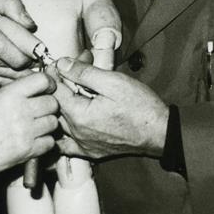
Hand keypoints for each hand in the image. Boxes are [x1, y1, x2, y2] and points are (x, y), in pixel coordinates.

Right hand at [0, 72, 58, 184]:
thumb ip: (14, 93)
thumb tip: (35, 88)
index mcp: (9, 94)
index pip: (43, 81)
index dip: (48, 84)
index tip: (47, 89)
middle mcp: (20, 110)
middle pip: (53, 103)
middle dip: (49, 107)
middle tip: (40, 111)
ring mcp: (25, 131)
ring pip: (53, 123)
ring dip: (47, 125)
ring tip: (36, 127)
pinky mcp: (27, 151)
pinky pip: (50, 142)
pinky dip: (45, 142)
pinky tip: (34, 141)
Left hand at [50, 58, 167, 158]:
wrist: (159, 132)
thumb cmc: (140, 107)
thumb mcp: (113, 82)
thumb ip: (84, 73)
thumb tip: (62, 64)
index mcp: (79, 116)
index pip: (54, 91)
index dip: (56, 73)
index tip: (62, 63)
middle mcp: (76, 134)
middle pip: (54, 106)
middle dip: (61, 85)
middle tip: (74, 70)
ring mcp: (82, 145)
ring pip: (58, 123)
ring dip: (62, 103)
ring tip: (74, 90)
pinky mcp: (89, 151)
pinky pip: (65, 144)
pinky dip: (62, 131)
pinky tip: (68, 119)